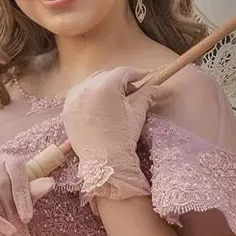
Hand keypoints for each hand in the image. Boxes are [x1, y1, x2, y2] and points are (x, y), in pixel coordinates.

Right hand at [0, 152, 54, 235]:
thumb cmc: (6, 199)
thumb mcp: (21, 196)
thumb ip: (33, 190)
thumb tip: (50, 183)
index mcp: (6, 159)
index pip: (16, 170)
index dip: (23, 195)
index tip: (28, 219)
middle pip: (2, 185)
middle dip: (13, 213)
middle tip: (21, 235)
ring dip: (1, 220)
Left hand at [61, 66, 170, 208]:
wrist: (105, 162)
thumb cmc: (123, 136)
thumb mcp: (137, 112)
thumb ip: (150, 95)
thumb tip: (168, 89)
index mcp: (106, 85)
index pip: (123, 72)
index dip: (136, 74)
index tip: (145, 77)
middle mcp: (86, 87)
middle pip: (106, 75)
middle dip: (120, 81)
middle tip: (132, 91)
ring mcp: (74, 98)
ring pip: (91, 83)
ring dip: (104, 86)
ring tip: (115, 100)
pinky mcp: (67, 109)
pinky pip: (79, 95)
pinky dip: (89, 96)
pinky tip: (98, 106)